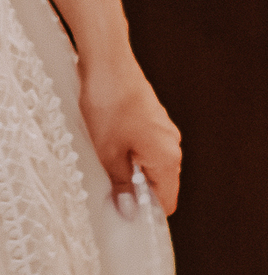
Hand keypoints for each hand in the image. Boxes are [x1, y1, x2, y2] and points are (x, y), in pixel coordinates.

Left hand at [78, 48, 181, 214]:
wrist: (106, 60)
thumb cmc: (108, 104)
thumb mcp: (108, 152)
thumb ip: (122, 185)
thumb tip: (129, 211)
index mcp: (167, 157)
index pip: (167, 201)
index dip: (146, 212)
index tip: (123, 214)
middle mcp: (172, 143)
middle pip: (159, 181)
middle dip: (135, 188)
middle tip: (107, 185)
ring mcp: (162, 127)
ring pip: (149, 160)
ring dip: (129, 166)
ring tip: (103, 158)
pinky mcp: (150, 115)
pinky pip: (143, 142)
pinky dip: (128, 148)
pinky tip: (106, 139)